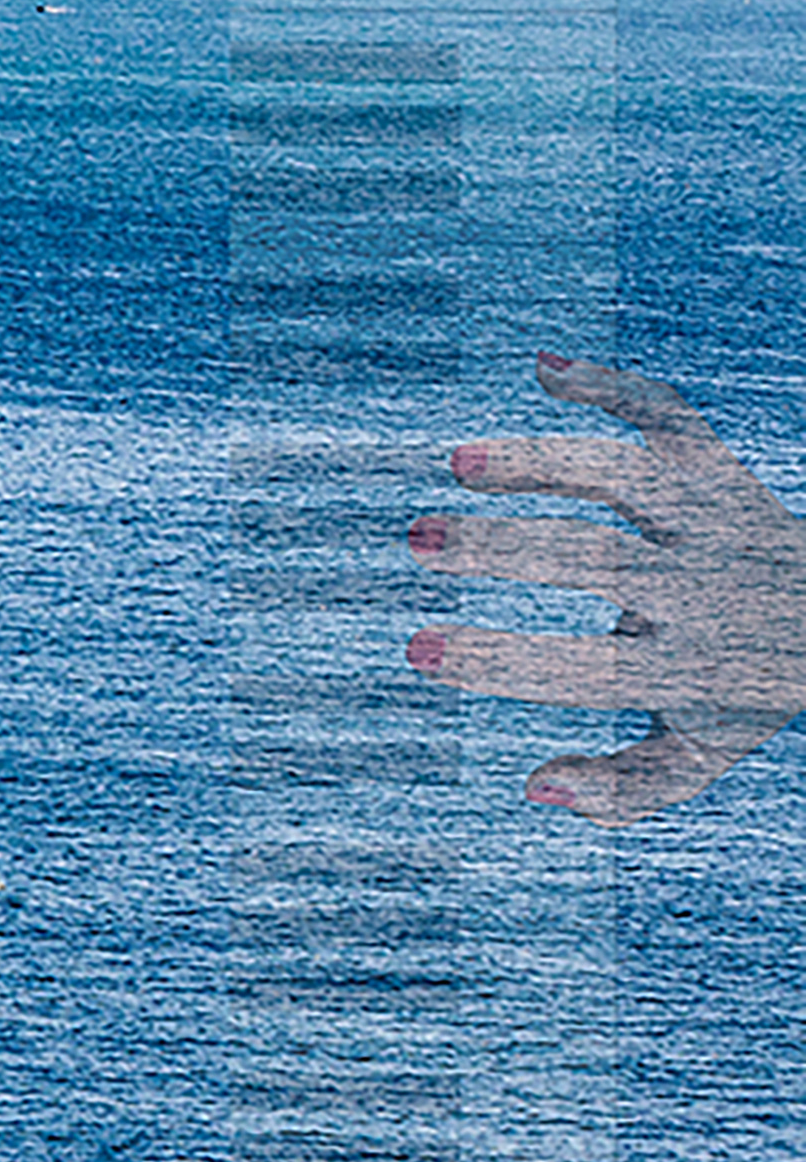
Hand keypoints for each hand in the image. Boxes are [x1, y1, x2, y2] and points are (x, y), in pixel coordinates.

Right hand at [409, 355, 805, 822]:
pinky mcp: (718, 469)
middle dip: (501, 548)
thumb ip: (624, 790)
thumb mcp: (700, 753)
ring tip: (458, 465)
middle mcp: (712, 587)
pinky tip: (545, 371)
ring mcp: (717, 519)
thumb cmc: (745, 690)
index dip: (502, 661)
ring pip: (626, 472)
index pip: (592, 672)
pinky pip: (668, 415)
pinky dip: (612, 383)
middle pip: (599, 559)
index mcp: (702, 669)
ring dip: (540, 460)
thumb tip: (533, 787)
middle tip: (417, 542)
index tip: (417, 648)